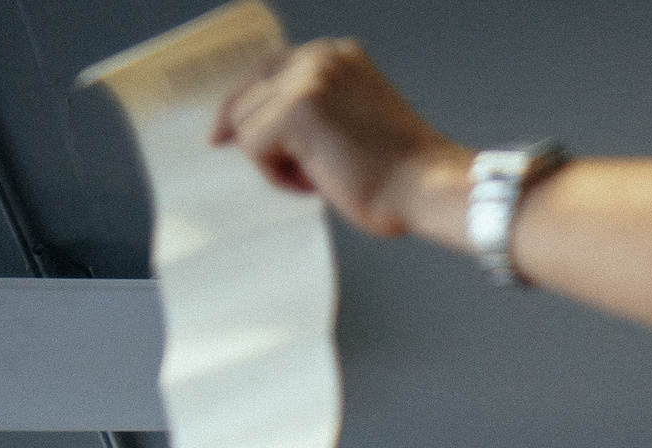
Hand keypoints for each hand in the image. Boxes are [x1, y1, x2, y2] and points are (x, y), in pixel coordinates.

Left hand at [212, 40, 473, 243]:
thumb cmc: (400, 173)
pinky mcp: (296, 109)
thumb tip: (252, 128)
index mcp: (337, 55)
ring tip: (320, 178)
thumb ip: (311, 110)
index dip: (243, 106)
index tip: (223, 134)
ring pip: (244, 124)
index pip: (266, 71)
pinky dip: (278, 176)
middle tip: (303, 174)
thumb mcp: (351, 120)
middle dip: (264, 142)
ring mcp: (307, 78)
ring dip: (275, 162)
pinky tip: (316, 183)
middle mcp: (320, 56)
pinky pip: (253, 147)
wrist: (428, 188)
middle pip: (247, 96)